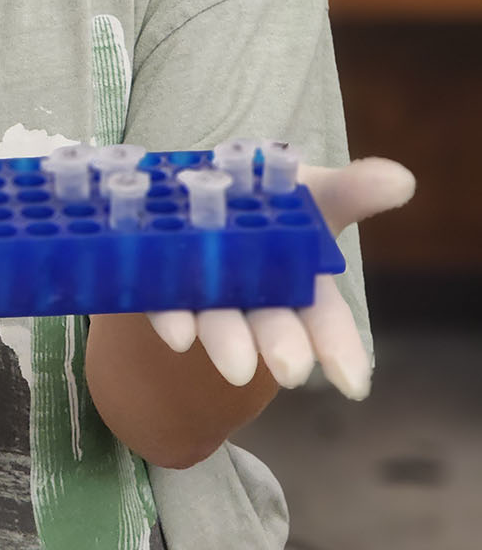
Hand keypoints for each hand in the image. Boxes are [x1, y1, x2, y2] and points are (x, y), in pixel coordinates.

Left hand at [145, 156, 415, 398]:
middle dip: (281, 345)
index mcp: (299, 279)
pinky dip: (171, 316)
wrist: (199, 189)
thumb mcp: (310, 189)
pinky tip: (176, 331)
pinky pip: (164, 303)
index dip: (339, 348)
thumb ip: (351, 190)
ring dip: (227, 341)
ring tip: (235, 364)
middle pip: (272, 325)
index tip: (353, 384)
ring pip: (219, 322)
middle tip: (288, 370)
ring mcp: (207, 294)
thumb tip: (402, 179)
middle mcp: (255, 296)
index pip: (325, 319)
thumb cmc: (269, 197)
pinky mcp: (161, 285)